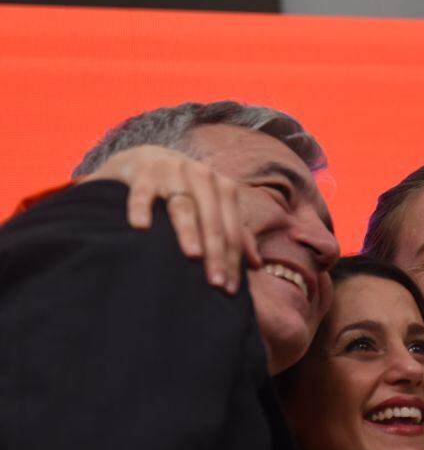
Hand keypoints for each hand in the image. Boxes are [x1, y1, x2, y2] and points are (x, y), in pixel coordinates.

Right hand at [82, 145, 259, 292]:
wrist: (148, 159)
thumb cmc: (188, 191)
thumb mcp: (214, 206)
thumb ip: (234, 232)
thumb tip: (257, 265)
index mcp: (224, 186)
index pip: (231, 228)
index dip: (232, 259)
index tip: (229, 290)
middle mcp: (201, 176)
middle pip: (211, 219)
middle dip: (215, 251)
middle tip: (215, 282)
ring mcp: (172, 172)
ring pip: (183, 206)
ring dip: (188, 231)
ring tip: (192, 255)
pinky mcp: (143, 173)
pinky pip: (142, 192)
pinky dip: (141, 208)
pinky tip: (140, 227)